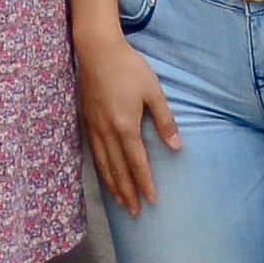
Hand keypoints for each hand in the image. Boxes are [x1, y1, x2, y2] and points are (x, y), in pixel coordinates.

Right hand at [79, 33, 179, 212]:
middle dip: (128, 193)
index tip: (151, 200)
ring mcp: (95, 127)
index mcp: (126, 126)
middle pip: (118, 170)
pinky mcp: (87, 120)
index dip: (144, 183)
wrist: (97, 51)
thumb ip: (165, 120)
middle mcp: (108, 132)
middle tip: (135, 212)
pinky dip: (101, 169)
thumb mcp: (153, 92)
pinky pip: (94, 153)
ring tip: (121, 202)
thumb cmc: (129, 68)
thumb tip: (176, 146)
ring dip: (113, 186)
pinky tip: (105, 175)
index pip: (137, 162)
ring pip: (104, 165)